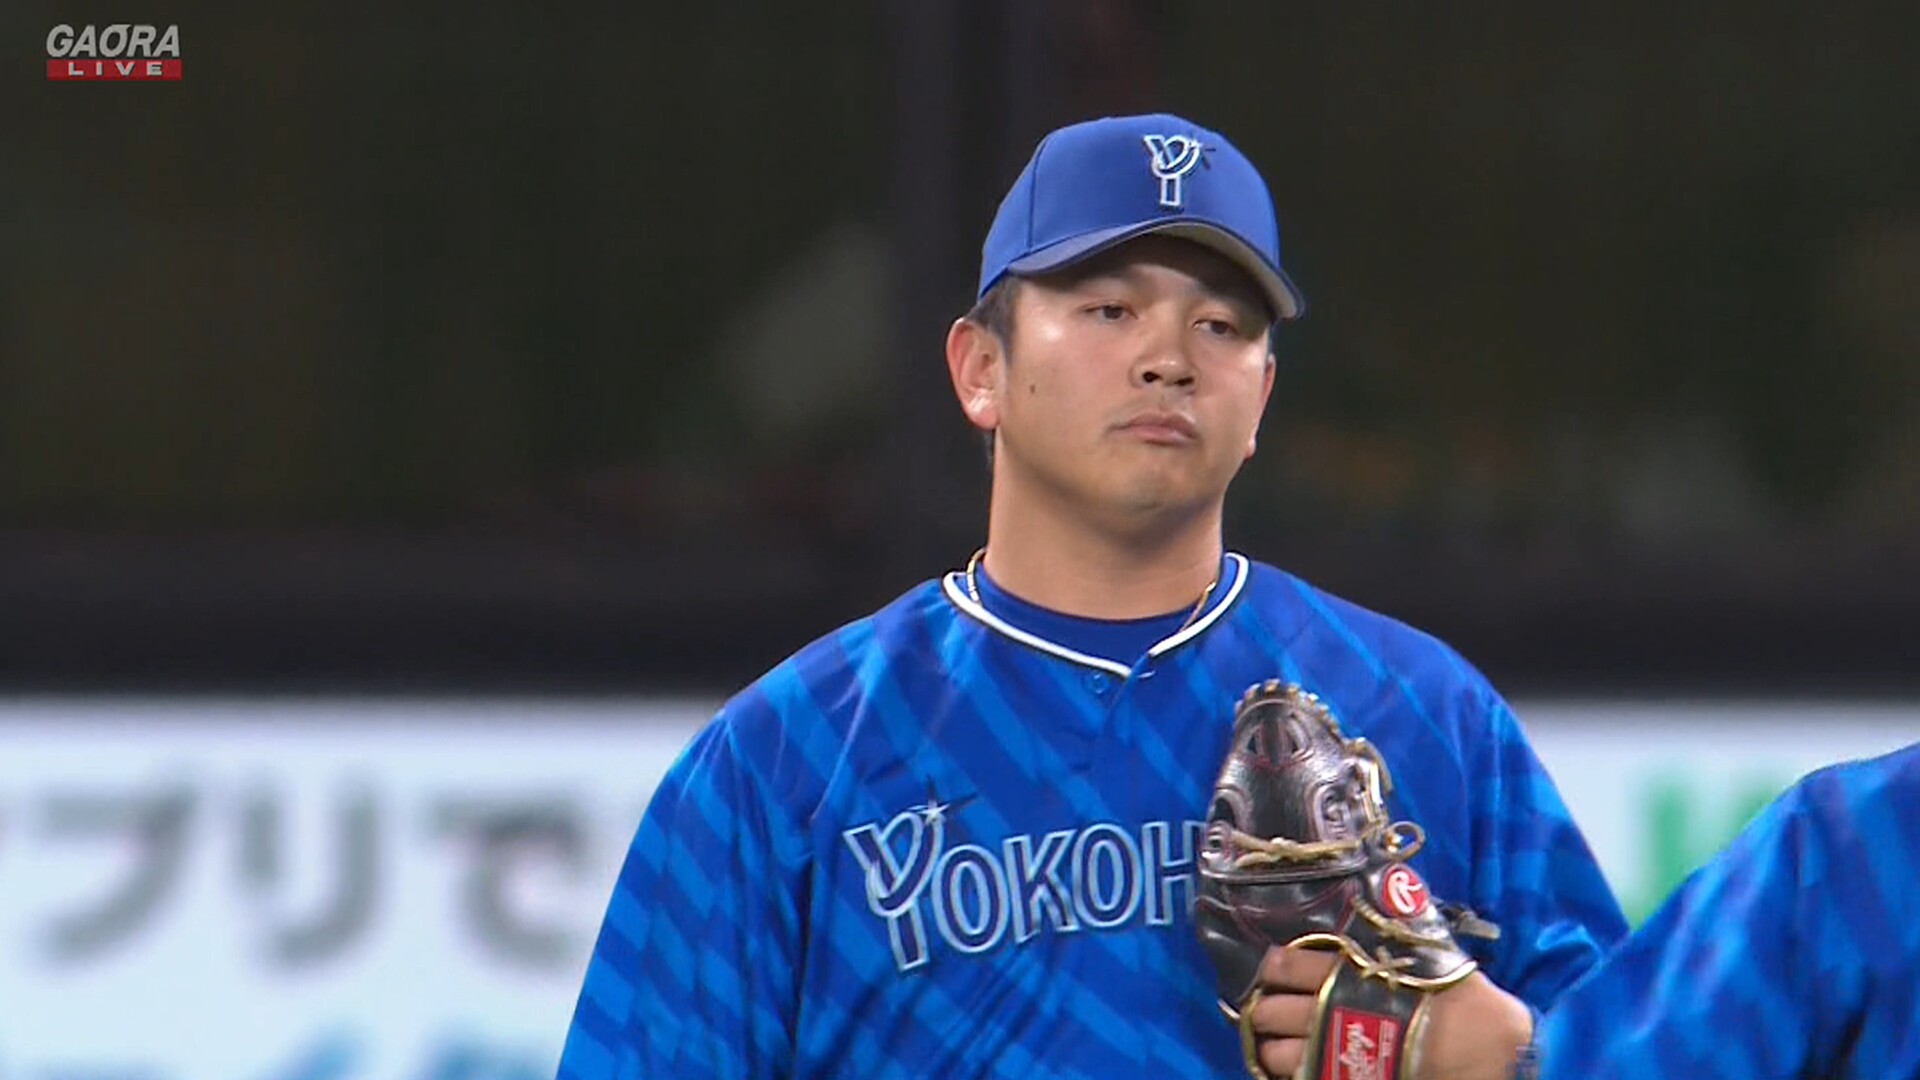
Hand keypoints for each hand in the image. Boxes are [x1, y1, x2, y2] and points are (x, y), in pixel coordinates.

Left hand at [1245, 946, 1532, 1079]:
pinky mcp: (1344, 1079)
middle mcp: (1329, 1010)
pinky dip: (1293, 1073)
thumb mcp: (1423, 952)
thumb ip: (1392, 931)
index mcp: (1344, 972)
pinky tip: (1300, 1067)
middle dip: (1266, 1010)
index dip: (1272, 970)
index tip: (1273, 972)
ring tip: (1280, 1045)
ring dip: (1273, 1047)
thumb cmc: (1458, 995)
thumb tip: (1389, 890)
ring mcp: (1334, 1052)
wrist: (1486, 1045)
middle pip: (1270, 1011)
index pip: (1285, 965)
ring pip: (1275, 1053)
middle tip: (1272, 1010)